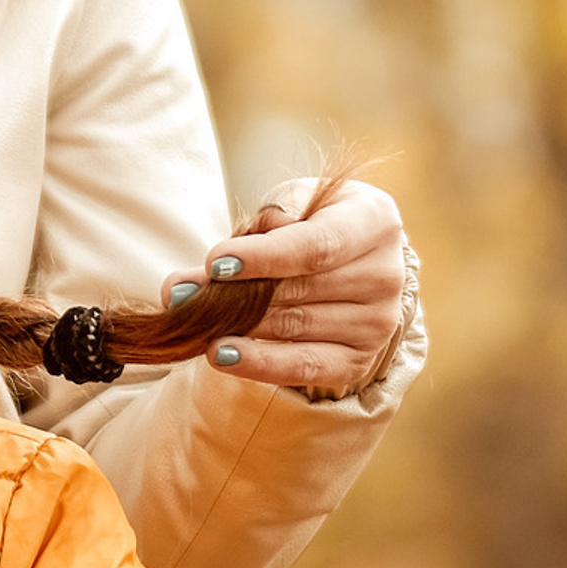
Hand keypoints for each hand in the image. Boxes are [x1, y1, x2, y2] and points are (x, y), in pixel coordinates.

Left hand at [163, 176, 408, 396]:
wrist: (352, 261)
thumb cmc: (315, 220)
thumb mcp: (297, 199)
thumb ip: (269, 216)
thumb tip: (231, 255)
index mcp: (375, 222)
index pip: (317, 246)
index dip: (265, 256)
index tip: (215, 262)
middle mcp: (386, 275)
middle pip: (300, 290)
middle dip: (234, 294)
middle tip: (179, 295)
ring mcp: (377, 324)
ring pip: (293, 328)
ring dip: (235, 327)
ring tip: (190, 321)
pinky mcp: (358, 361)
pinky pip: (303, 368)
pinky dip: (258, 364)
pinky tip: (220, 354)